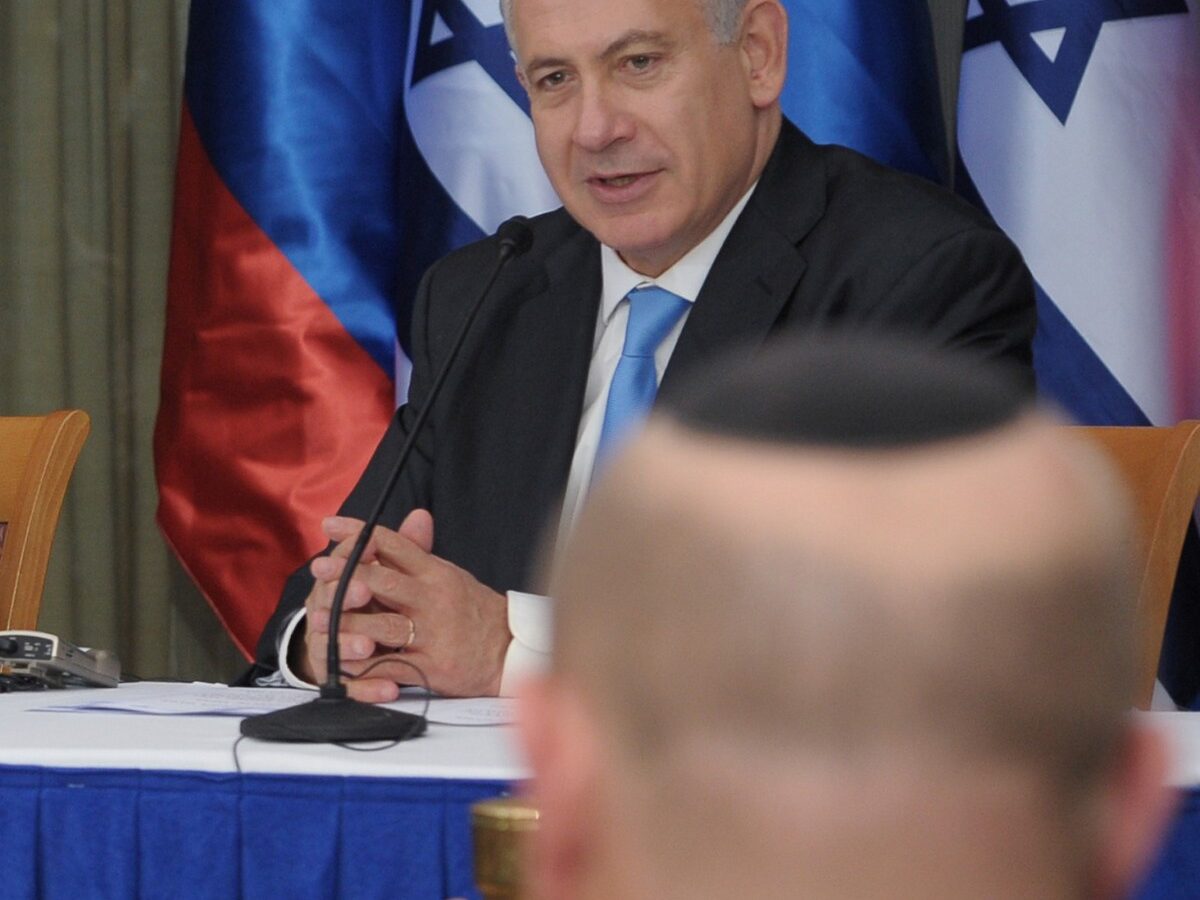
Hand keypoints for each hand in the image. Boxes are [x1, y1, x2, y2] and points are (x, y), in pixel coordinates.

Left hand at [299, 510, 510, 699]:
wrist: (511, 650)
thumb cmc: (475, 611)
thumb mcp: (450, 575)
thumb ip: (423, 553)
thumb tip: (412, 516)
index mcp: (436, 573)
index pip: (394, 545)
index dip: (359, 534)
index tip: (330, 526)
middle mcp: (434, 600)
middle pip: (383, 582)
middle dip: (345, 575)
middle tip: (318, 569)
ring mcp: (433, 634)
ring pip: (382, 626)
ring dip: (347, 624)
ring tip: (318, 621)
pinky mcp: (432, 667)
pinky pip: (391, 667)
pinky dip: (364, 666)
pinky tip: (343, 661)